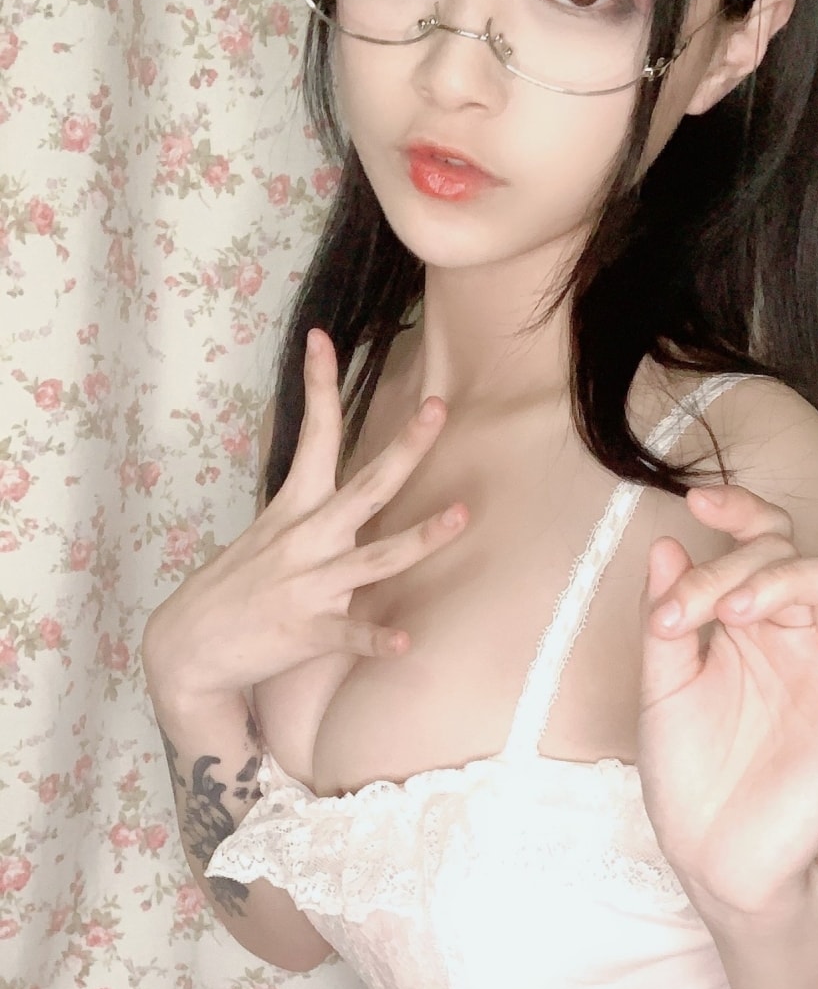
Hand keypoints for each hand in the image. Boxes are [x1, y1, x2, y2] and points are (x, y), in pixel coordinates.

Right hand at [141, 329, 468, 705]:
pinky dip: (377, 639)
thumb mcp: (267, 537)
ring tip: (461, 516)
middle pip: (366, 487)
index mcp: (295, 509)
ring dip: (419, 539)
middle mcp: (306, 540)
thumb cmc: (233, 590)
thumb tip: (342, 492)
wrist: (186, 650)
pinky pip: (349, 634)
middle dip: (405, 448)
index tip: (323, 337)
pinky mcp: (305, 631)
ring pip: (373, 559)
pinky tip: (406, 642)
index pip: (313, 435)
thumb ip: (311, 515)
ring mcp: (307, 586)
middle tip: (438, 408)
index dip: (319, 385)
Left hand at [636, 483, 817, 917]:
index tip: (697, 503)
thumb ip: (667, 617)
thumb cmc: (688, 774)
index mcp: (752, 622)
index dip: (740, 510)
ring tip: (736, 610)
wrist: (709, 858)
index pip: (765, 540)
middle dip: (740, 562)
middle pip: (796, 554)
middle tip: (690, 610)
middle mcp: (798, 636)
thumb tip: (669, 544)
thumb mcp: (661, 688)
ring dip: (792, 576)